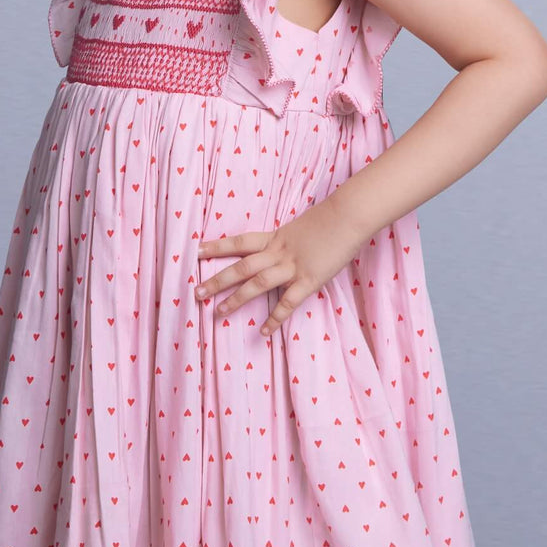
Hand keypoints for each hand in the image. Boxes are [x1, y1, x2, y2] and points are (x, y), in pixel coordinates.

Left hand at [194, 198, 365, 336]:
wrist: (350, 215)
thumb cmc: (332, 217)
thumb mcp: (303, 226)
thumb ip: (291, 241)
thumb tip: (284, 249)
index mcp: (277, 237)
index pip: (240, 242)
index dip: (218, 247)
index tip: (197, 251)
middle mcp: (279, 252)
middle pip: (242, 266)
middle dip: (218, 280)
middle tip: (197, 292)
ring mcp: (293, 267)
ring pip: (258, 283)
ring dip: (236, 299)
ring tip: (218, 313)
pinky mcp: (309, 280)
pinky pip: (288, 302)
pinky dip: (275, 318)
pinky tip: (263, 331)